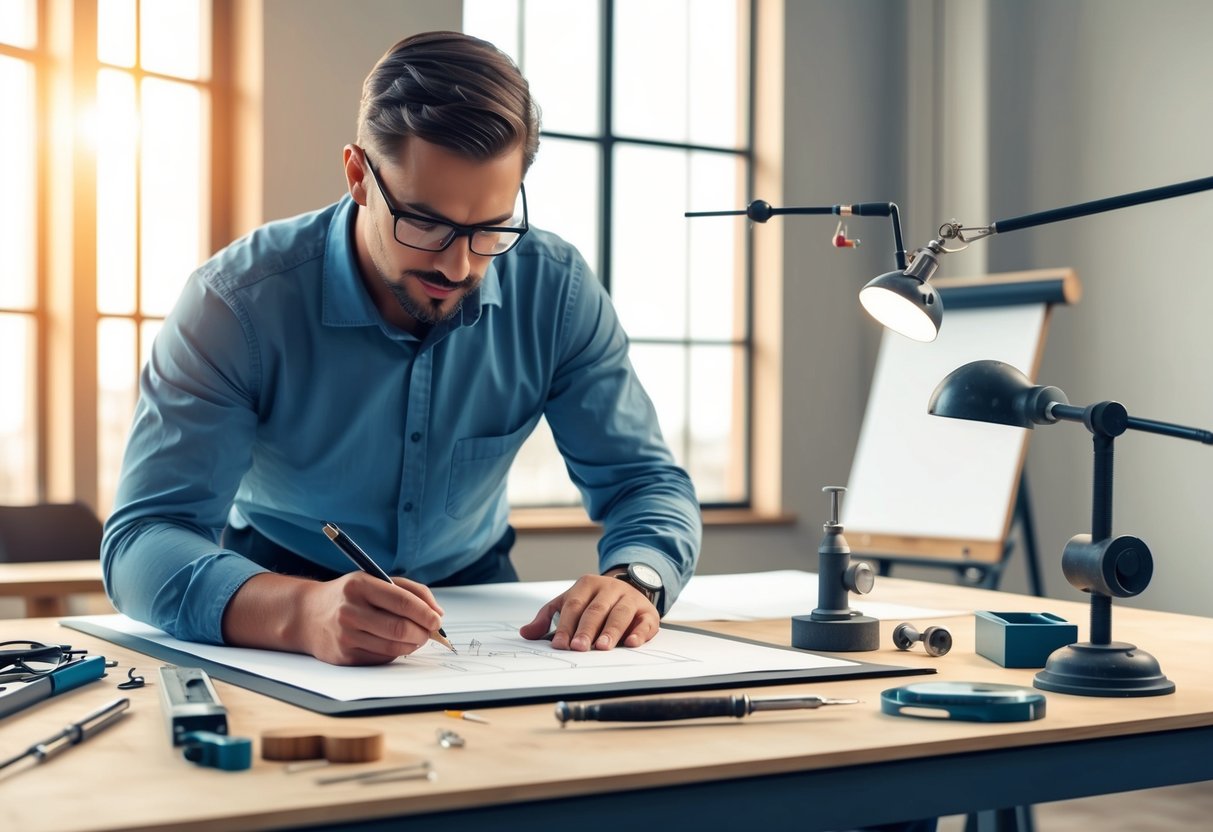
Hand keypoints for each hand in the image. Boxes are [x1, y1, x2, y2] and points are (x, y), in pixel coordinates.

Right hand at [297, 573, 445, 664]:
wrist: (307, 615)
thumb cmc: (349, 596)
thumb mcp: (374, 580)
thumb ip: (409, 591)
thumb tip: (437, 612)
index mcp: (360, 586)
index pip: (402, 602)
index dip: (425, 613)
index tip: (437, 620)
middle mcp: (350, 611)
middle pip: (400, 628)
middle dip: (423, 632)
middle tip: (430, 632)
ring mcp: (345, 635)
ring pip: (393, 647)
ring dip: (413, 644)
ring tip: (416, 637)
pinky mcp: (345, 656)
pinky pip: (382, 658)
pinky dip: (396, 652)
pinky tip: (396, 643)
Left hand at [518, 573, 659, 650]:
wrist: (629, 587)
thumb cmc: (595, 601)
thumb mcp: (570, 602)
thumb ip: (548, 617)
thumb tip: (526, 633)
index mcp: (588, 584)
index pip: (574, 605)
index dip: (566, 625)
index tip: (560, 644)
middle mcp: (610, 588)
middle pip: (596, 610)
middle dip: (586, 630)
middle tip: (579, 648)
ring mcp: (630, 598)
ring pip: (620, 614)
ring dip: (611, 631)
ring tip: (602, 647)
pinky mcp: (647, 611)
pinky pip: (644, 622)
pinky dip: (638, 633)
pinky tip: (631, 643)